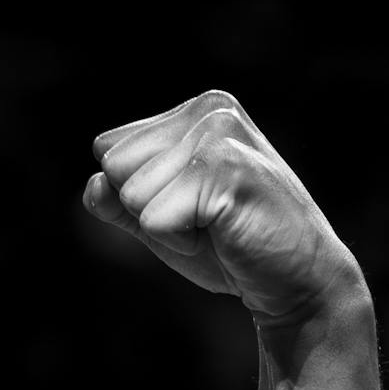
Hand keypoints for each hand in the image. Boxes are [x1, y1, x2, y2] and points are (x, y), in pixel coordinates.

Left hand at [84, 91, 362, 322]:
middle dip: (147, 207)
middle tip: (204, 218)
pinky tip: (225, 235)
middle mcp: (210, 109)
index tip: (189, 205)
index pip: (108, 149)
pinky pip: (152, 220)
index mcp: (195, 111)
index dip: (138, 193)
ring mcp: (220, 135)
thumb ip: (115, 200)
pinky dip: (179, 242)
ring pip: (130, 193)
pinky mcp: (224, 171)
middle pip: (114, 166)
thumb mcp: (157, 219)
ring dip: (166, 226)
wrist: (295, 280)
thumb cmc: (226, 246)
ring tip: (217, 225)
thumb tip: (93, 182)